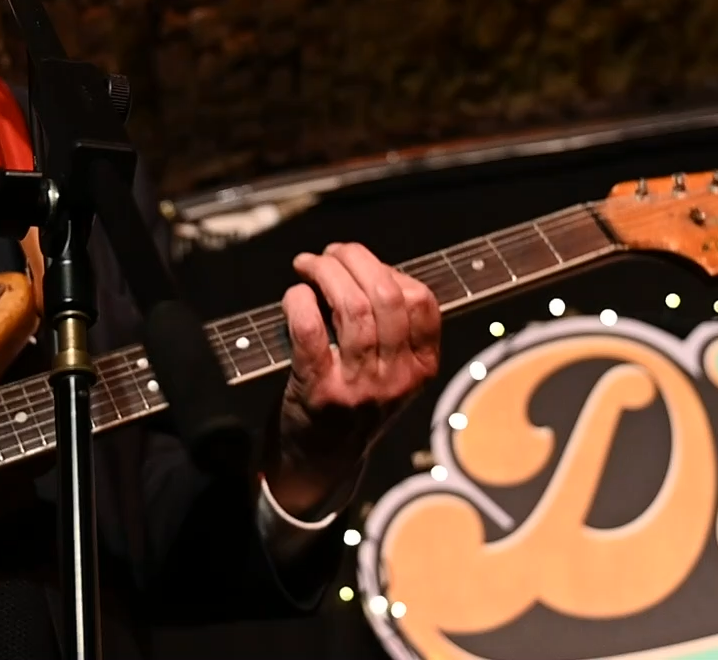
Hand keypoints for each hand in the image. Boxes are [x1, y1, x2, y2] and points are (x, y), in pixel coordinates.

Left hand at [267, 242, 439, 517]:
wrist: (320, 464)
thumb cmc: (353, 405)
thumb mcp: (393, 375)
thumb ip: (392, 331)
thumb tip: (367, 269)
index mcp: (421, 368)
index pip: (422, 302)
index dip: (391, 270)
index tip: (363, 263)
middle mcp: (396, 378)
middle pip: (386, 296)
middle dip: (355, 260)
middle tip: (331, 253)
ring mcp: (360, 386)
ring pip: (352, 307)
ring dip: (325, 273)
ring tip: (308, 264)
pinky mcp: (320, 390)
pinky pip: (311, 330)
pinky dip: (300, 301)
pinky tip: (295, 295)